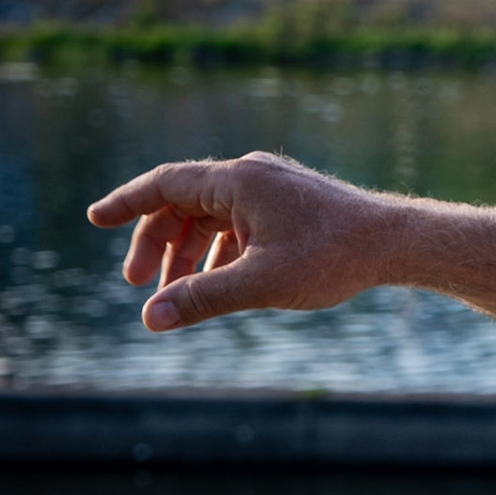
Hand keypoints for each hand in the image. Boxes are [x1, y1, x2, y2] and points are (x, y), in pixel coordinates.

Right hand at [88, 152, 391, 331]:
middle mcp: (253, 175)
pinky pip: (241, 223)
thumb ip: (203, 298)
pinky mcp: (292, 205)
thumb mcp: (261, 282)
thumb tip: (151, 319)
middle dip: (158, 243)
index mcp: (238, 180)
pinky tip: (220, 282)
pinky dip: (222, 250)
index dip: (127, 204)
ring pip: (214, 217)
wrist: (399, 243)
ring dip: (190, 252)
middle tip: (139, 284)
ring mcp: (274, 188)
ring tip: (176, 293)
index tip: (96, 220)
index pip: (165, 184)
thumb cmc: (334, 258)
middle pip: (185, 204)